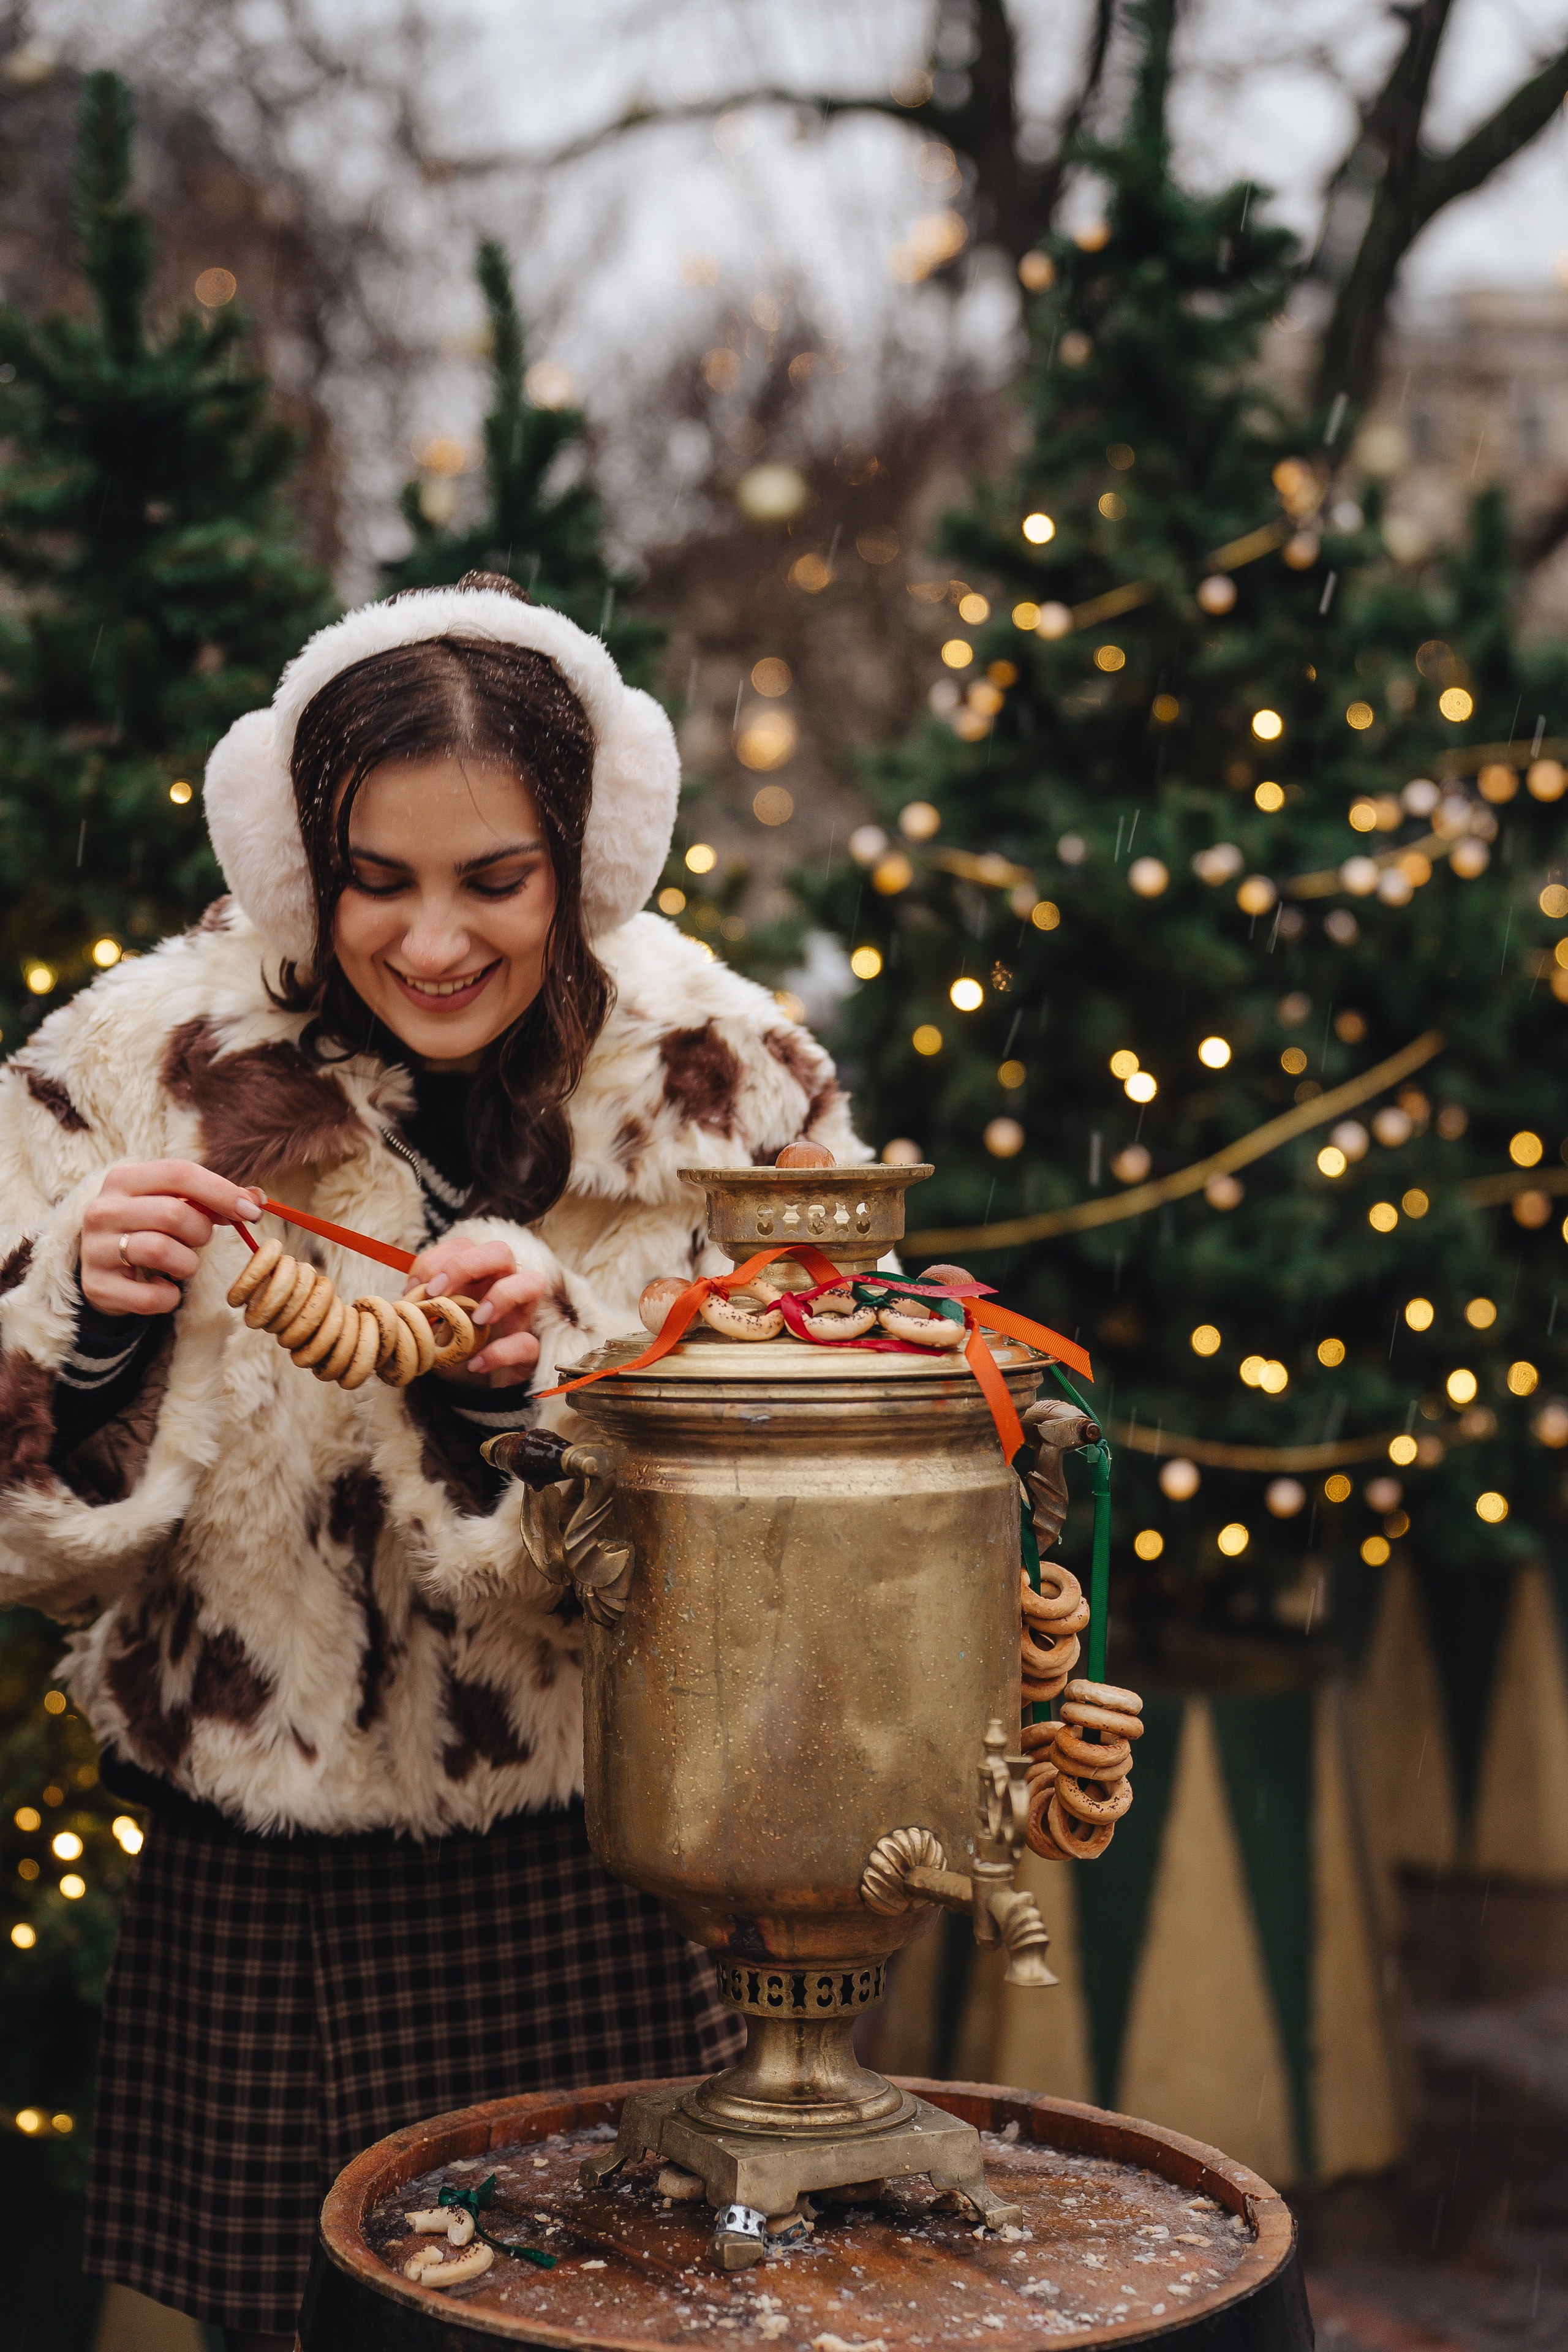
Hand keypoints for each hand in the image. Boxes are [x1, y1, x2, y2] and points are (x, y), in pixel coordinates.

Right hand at [81, 1161, 263, 1316]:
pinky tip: (163, 1287)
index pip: (179, 1172)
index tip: (252, 1211)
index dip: (221, 1191)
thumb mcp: (174, 1204)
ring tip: (180, 1263)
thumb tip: (256, 1199)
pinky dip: (170, 1297)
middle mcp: (103, 1209)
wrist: (102, 1267)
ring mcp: (95, 1248)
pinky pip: (152, 1296)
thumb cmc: (149, 1228)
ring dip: (187, 1263)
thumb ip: (213, 1199)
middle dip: (201, 1231)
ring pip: (161, 1251)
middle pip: (173, 1213)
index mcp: (124, 1179)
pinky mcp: (97, 1286)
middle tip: (199, 1240)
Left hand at [404, 1237, 549, 1389]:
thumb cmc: (453, 1345)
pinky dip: (501, 1353)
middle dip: (466, 1265)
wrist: (474, 1384)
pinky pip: (528, 1343)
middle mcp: (503, 1287)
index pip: (464, 1246)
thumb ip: (423, 1307)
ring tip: (477, 1319)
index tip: (415, 1287)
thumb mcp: (433, 1322)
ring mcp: (522, 1316)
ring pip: (533, 1282)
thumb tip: (407, 1300)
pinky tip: (475, 1364)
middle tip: (438, 1292)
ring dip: (503, 1295)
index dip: (437, 1259)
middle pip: (501, 1252)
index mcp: (477, 1276)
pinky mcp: (531, 1349)